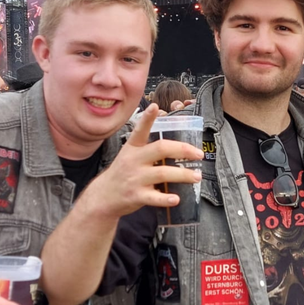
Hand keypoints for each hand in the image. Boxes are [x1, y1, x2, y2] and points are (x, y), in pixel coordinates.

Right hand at [80, 104, 203, 219]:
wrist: (104, 196)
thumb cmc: (124, 172)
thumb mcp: (130, 154)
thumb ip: (148, 146)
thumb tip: (172, 133)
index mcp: (132, 148)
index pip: (140, 130)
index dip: (147, 118)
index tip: (155, 106)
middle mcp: (133, 160)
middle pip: (160, 149)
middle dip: (182, 150)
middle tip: (199, 154)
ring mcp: (135, 178)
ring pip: (162, 173)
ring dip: (183, 175)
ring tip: (197, 176)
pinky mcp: (136, 196)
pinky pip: (154, 197)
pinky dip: (166, 199)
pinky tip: (176, 199)